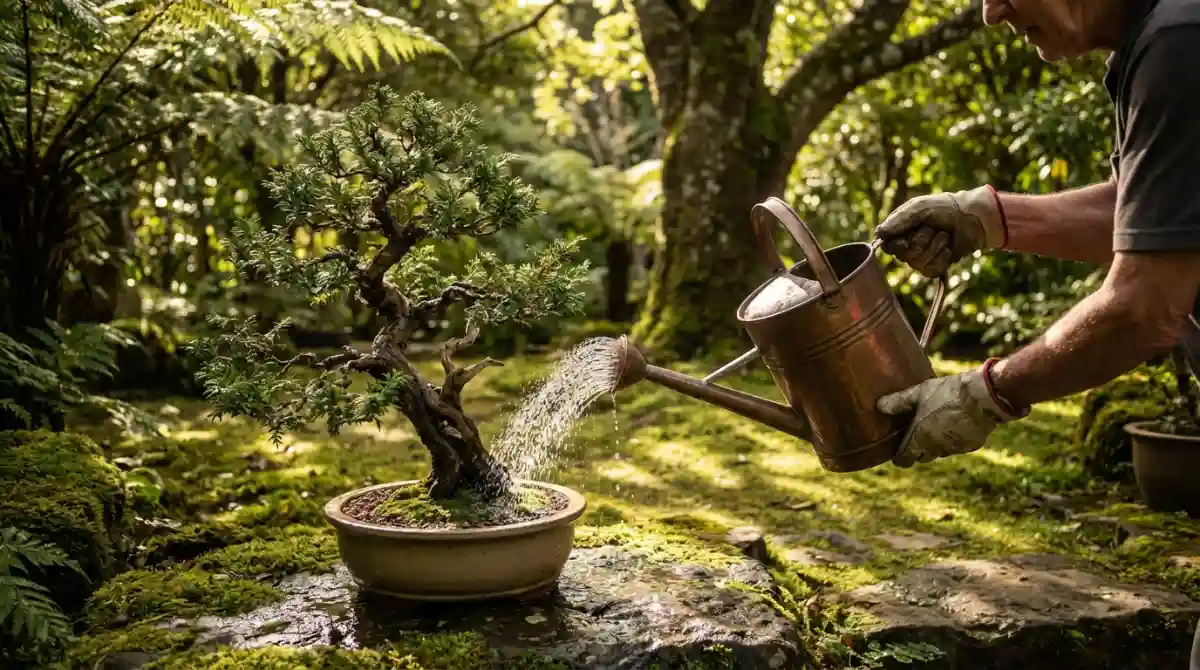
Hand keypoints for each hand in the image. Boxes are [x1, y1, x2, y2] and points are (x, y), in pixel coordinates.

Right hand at [874, 186, 1005, 277]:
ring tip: (944, 236)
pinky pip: (930, 270)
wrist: (973, 218)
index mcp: (900, 230)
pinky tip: (948, 249)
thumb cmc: (945, 208)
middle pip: (903, 256)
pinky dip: (942, 258)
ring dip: (934, 247)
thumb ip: (898, 220)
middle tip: (932, 229)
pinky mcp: (934, 267)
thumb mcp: (919, 208)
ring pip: (917, 263)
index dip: (895, 246)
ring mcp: (921, 257)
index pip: (887, 245)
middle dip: (921, 241)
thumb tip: (878, 233)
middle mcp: (908, 245)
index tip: (905, 241)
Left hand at [876, 364, 1023, 467]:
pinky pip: (958, 446)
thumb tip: (879, 406)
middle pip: (922, 456)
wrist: (982, 396)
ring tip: (937, 426)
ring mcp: (954, 448)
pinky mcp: (971, 446)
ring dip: (937, 444)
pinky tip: (956, 423)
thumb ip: (899, 402)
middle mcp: (936, 448)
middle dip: (918, 449)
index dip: (900, 458)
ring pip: (941, 452)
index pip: (905, 459)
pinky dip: (955, 439)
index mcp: (919, 438)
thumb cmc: (947, 392)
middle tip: (917, 435)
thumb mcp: (919, 393)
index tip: (898, 454)